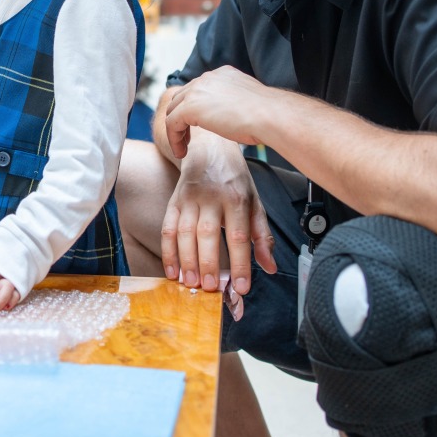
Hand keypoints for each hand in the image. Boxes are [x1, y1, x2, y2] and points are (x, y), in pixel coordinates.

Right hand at [160, 130, 275, 298]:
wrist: (209, 148)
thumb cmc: (235, 180)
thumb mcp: (255, 203)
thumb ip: (262, 236)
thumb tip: (269, 267)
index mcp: (237, 198)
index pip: (239, 235)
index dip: (240, 263)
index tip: (241, 287)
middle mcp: (212, 197)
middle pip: (208, 233)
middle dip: (208, 263)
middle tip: (209, 288)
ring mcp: (190, 198)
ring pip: (185, 232)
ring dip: (186, 260)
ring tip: (190, 283)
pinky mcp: (174, 200)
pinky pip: (167, 228)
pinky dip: (168, 251)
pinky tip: (172, 270)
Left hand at [163, 66, 276, 157]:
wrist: (270, 116)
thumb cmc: (268, 116)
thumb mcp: (249, 103)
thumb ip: (235, 104)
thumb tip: (234, 115)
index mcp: (222, 74)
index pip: (198, 88)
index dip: (194, 108)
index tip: (198, 126)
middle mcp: (207, 78)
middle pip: (181, 97)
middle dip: (182, 118)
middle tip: (188, 138)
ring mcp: (197, 90)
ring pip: (173, 110)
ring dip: (176, 130)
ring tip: (183, 148)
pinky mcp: (190, 107)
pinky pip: (171, 123)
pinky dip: (174, 139)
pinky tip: (182, 152)